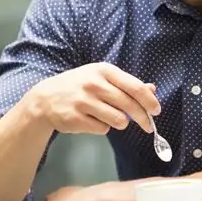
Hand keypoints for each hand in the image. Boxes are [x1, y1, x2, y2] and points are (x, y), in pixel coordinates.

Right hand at [25, 62, 160, 134]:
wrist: (44, 99)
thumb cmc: (79, 86)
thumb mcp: (101, 77)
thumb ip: (126, 84)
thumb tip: (152, 89)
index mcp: (104, 71)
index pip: (135, 87)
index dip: (149, 101)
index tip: (157, 111)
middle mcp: (94, 84)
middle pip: (130, 105)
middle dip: (143, 118)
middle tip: (149, 126)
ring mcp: (83, 101)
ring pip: (119, 120)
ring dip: (120, 122)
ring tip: (110, 117)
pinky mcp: (76, 119)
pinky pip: (103, 129)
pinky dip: (103, 127)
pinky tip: (92, 120)